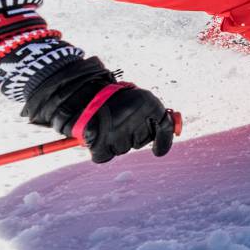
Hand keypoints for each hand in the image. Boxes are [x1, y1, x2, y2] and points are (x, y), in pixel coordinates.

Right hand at [22, 57, 175, 163]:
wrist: (76, 93)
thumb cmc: (107, 96)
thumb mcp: (135, 97)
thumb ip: (152, 113)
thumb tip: (173, 130)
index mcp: (148, 103)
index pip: (164, 128)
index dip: (164, 142)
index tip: (159, 151)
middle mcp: (137, 117)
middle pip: (141, 141)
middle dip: (132, 136)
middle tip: (118, 122)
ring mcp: (119, 131)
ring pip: (123, 148)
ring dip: (115, 142)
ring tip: (104, 125)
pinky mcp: (101, 143)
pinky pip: (105, 156)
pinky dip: (99, 151)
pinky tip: (94, 137)